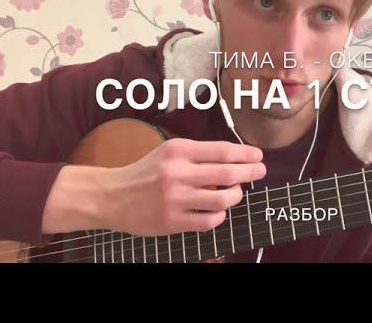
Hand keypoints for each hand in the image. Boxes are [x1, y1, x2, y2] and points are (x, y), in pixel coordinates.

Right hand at [101, 139, 265, 235]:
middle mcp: (177, 173)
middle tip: (260, 171)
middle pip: (227, 174)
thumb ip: (199, 154)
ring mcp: (174, 199)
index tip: (257, 156)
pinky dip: (220, 216)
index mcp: (178, 150)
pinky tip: (219, 211)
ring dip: (236, 196)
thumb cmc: (147, 172)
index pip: (222, 150)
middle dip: (250, 172)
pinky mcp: (172, 221)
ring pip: (222, 200)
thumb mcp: (169, 151)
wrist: (112, 196)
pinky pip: (209, 221)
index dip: (245, 153)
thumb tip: (236, 159)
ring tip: (237, 193)